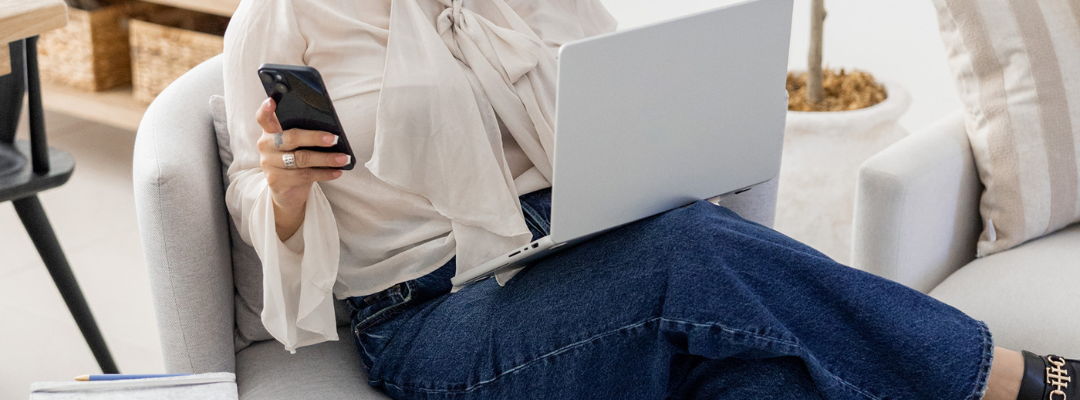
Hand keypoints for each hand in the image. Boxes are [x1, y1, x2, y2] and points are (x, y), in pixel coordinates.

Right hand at [255, 98, 348, 239]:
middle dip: (315, 137)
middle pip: (291, 138)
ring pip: (301, 159)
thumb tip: (331, 130)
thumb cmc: (295, 160)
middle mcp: (266, 145)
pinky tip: (337, 172)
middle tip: (334, 139)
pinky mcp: (276, 180)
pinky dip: (324, 173)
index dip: (266, 110)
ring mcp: (269, 164)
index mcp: (270, 131)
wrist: (288, 190)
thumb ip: (303, 133)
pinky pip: (304, 175)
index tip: (271, 101)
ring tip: (343, 158)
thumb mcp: (296, 145)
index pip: (263, 118)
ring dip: (326, 159)